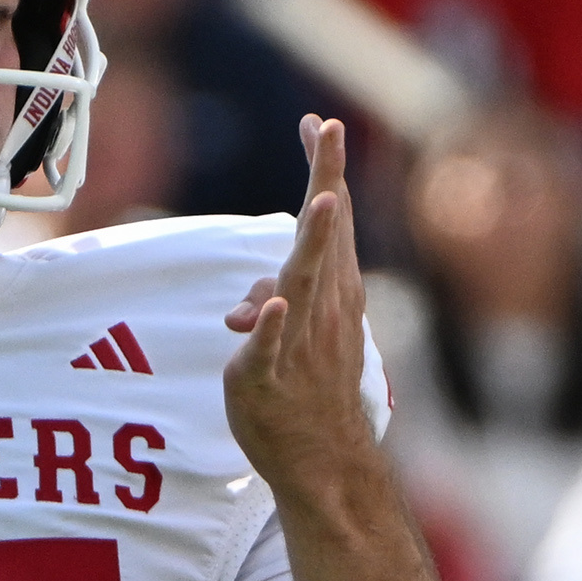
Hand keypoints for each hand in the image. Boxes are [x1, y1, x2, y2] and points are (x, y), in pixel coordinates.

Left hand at [226, 116, 379, 493]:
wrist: (326, 458)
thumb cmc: (310, 390)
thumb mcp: (292, 333)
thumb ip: (271, 301)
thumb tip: (248, 304)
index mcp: (333, 291)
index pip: (330, 221)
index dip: (323, 171)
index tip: (318, 122)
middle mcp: (324, 307)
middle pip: (325, 235)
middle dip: (327, 179)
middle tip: (329, 128)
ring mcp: (301, 340)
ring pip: (306, 282)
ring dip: (315, 242)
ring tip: (323, 201)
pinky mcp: (269, 377)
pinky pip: (274, 347)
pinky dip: (275, 324)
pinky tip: (273, 305)